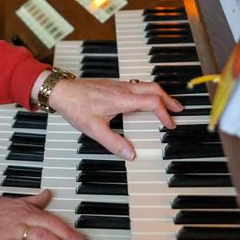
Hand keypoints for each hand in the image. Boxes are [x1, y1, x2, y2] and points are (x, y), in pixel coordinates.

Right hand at [0, 189, 95, 239]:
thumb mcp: (4, 202)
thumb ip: (28, 201)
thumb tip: (47, 195)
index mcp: (21, 206)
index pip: (52, 217)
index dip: (71, 228)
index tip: (85, 238)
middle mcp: (18, 216)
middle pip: (53, 226)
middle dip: (74, 239)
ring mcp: (9, 229)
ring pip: (43, 238)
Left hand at [48, 78, 182, 160]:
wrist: (61, 90)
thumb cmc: (76, 106)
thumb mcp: (94, 129)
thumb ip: (113, 142)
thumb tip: (131, 154)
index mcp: (123, 99)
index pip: (152, 102)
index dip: (164, 113)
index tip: (170, 124)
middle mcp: (123, 89)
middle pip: (154, 88)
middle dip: (169, 99)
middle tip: (178, 110)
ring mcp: (117, 85)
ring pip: (145, 85)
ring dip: (159, 94)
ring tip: (165, 105)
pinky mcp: (111, 84)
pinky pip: (136, 85)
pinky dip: (147, 92)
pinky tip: (143, 100)